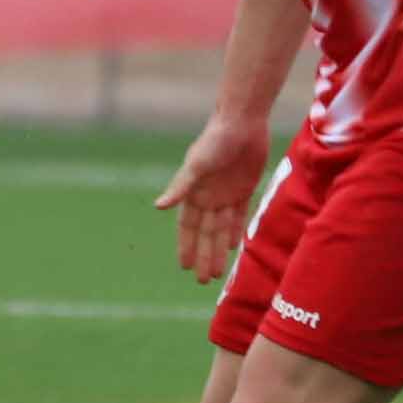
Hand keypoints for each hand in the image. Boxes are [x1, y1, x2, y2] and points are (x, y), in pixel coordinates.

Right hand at [152, 111, 272, 285]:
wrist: (242, 121)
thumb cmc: (215, 140)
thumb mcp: (197, 165)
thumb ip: (181, 188)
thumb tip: (158, 207)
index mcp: (193, 192)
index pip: (188, 227)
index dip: (186, 246)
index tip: (184, 267)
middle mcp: (207, 196)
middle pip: (204, 233)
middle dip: (203, 256)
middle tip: (203, 282)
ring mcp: (225, 193)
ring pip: (221, 228)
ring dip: (218, 249)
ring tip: (217, 273)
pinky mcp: (244, 188)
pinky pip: (238, 215)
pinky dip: (234, 231)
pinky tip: (232, 247)